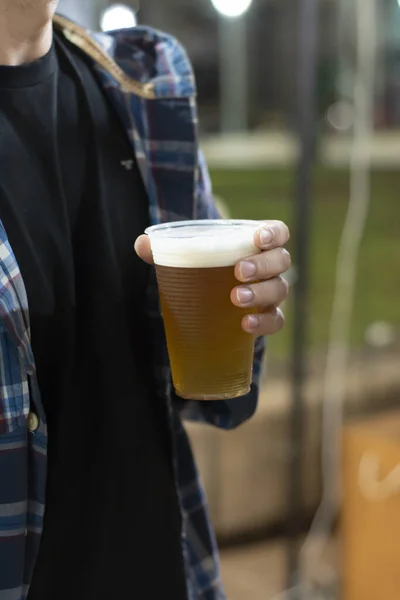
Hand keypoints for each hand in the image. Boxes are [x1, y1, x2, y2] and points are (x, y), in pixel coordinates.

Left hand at [135, 219, 290, 336]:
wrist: (211, 301)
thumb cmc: (203, 269)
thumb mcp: (185, 257)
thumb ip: (163, 250)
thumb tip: (141, 244)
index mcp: (255, 244)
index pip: (278, 232)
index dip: (273, 233)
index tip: (258, 237)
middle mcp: (270, 267)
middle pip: (280, 260)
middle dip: (263, 264)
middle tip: (238, 272)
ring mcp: (271, 292)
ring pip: (279, 289)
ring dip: (261, 293)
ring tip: (236, 298)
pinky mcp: (267, 317)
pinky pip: (275, 320)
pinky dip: (264, 322)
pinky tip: (246, 324)